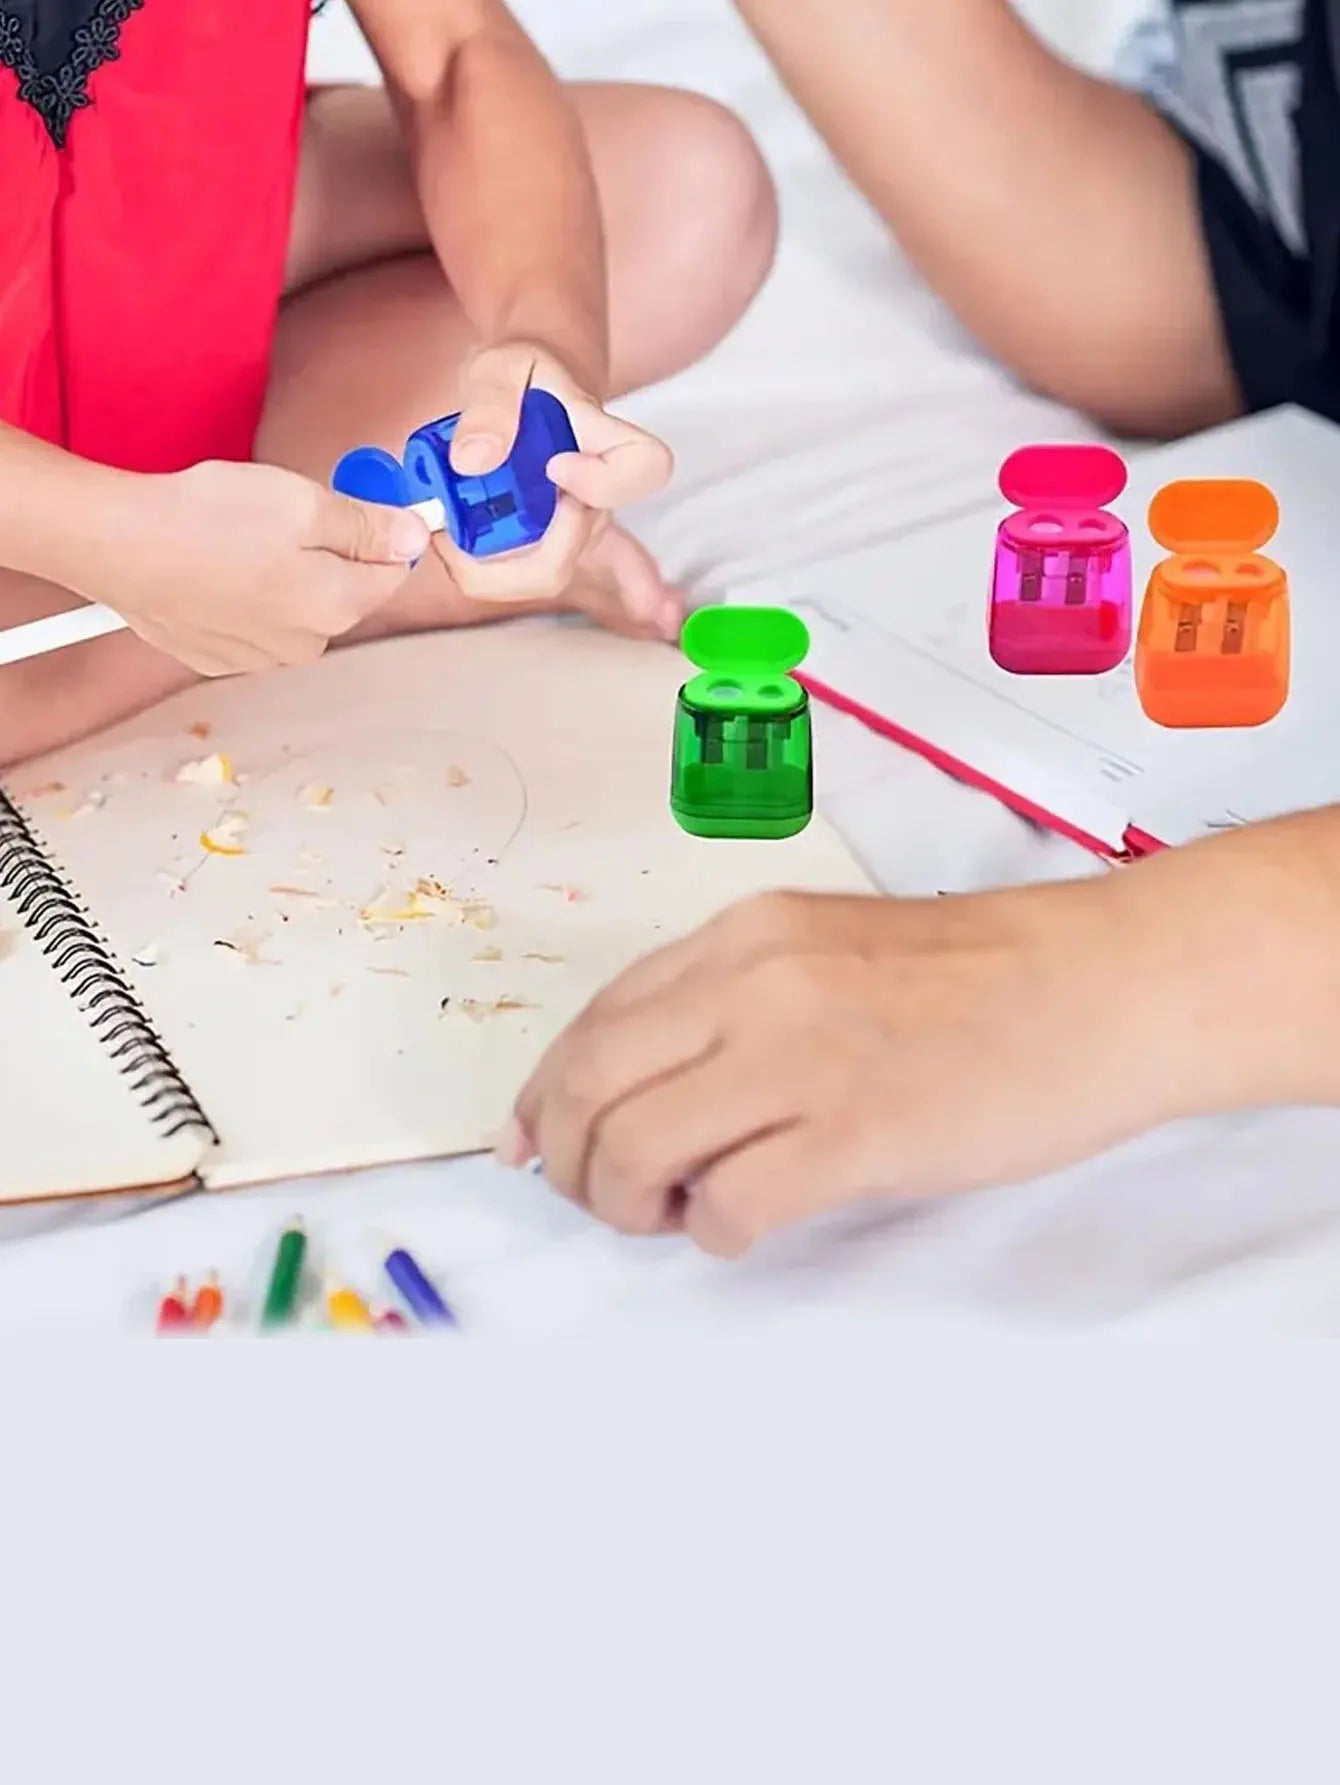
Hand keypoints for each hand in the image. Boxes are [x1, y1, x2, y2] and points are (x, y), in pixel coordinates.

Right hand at [94, 461, 429, 675]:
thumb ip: (368, 525)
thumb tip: (413, 537)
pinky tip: (214, 564)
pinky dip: (242, 593)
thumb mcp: (305, 502)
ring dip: (282, 574)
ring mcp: (260, 657)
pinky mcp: (218, 656)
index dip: (382, 532)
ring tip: (238, 538)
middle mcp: (306, 644)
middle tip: (281, 512)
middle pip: (344, 591)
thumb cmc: (205, 520)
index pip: (394, 572)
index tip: (359, 502)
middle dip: (327, 552)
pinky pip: (252, 620)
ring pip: (296, 607)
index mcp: (338, 607)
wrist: (119, 546)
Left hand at [436, 341, 673, 624]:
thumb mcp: (498, 367)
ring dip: (482, 557)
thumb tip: (472, 461)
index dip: (603, 481)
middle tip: (462, 512)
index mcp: (604, 439)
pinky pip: (517, 578)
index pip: (645, 467)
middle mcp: (599, 494)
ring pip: (541, 576)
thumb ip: (490, 405)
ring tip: (448, 514)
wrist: (531, 387)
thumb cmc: (522, 373)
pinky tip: (450, 533)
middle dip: (508, 548)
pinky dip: (474, 565)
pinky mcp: (550, 546)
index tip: (554, 464)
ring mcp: (576, 527)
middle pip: (575, 552)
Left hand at [500, 879, 1210, 1257]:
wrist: (1103, 986)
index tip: (528, 1144)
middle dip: (569, 1160)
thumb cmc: (981, 977)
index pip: (595, 1020)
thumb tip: (649, 1083)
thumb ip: (736, 1001)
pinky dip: (714, 1232)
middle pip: (588, 1087)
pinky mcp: (855, 1133)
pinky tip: (747, 1224)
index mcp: (743, 937)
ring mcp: (801, 1057)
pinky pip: (728, 1204)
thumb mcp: (830, 950)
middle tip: (604, 1197)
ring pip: (633, 1147)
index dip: (544, 1095)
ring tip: (676, 1211)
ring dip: (629, 1203)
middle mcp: (751, 983)